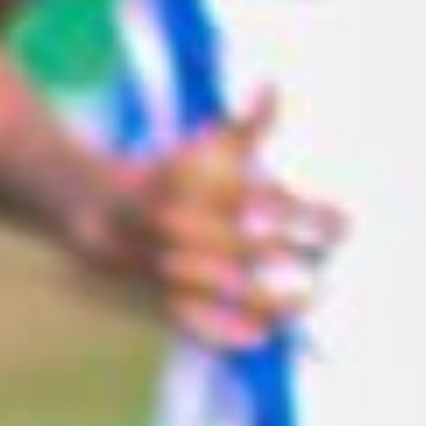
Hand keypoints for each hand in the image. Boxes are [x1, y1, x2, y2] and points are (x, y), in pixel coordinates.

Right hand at [89, 87, 347, 352]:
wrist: (85, 204)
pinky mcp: (144, 293)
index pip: (245, 196)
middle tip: (331, 252)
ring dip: (263, 296)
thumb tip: (273, 88)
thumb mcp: (202, 148)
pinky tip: (261, 337)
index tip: (340, 218)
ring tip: (310, 299)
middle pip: (229, 241)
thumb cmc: (166, 176)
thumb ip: (245, 126)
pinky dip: (221, 330)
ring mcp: (151, 261)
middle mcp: (164, 223)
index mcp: (179, 182)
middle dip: (284, 249)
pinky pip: (184, 318)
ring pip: (208, 285)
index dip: (295, 209)